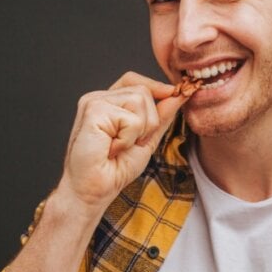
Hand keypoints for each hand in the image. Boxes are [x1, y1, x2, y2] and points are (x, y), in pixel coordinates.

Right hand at [56, 71, 186, 214]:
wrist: (94, 190)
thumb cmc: (114, 169)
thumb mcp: (146, 139)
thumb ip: (161, 117)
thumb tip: (179, 95)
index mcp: (109, 102)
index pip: (135, 81)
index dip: (156, 87)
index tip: (175, 94)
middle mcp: (100, 98)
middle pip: (143, 91)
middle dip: (148, 122)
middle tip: (129, 144)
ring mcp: (94, 102)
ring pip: (140, 101)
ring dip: (138, 132)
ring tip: (119, 146)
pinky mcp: (93, 111)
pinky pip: (130, 119)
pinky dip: (127, 139)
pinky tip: (111, 149)